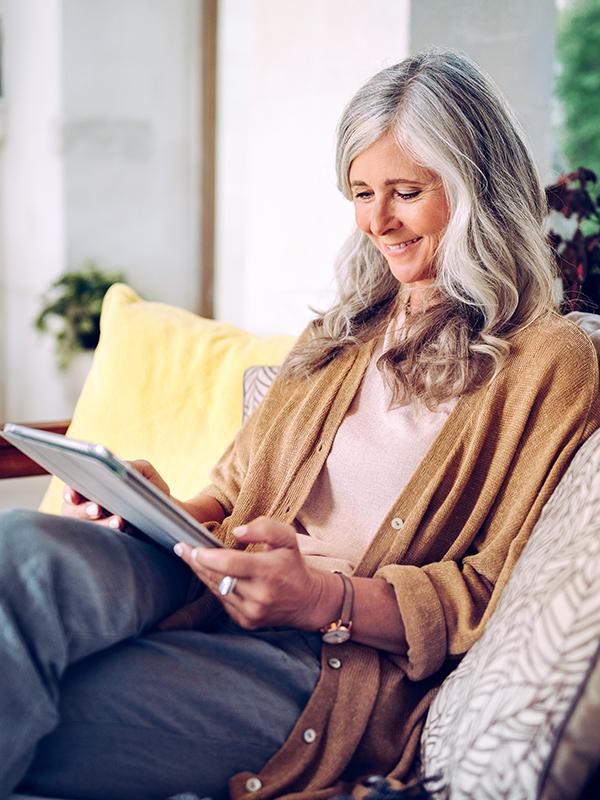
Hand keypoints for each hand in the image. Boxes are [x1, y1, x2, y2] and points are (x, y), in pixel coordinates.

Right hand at [61, 459, 170, 529]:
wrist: (168, 511)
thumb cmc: (152, 487)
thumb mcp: (145, 471)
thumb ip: (133, 466)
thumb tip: (122, 468)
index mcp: (93, 485)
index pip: (72, 489)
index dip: (69, 492)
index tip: (74, 495)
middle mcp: (90, 504)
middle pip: (72, 510)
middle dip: (83, 511)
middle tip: (97, 509)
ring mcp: (98, 523)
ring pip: (85, 527)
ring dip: (100, 524)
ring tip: (118, 521)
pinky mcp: (109, 538)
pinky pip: (101, 540)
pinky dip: (111, 535)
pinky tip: (125, 529)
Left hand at [173, 517, 341, 631]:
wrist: (306, 600)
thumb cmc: (293, 564)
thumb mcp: (287, 538)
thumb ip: (265, 528)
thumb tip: (237, 532)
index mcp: (269, 572)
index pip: (230, 564)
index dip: (207, 556)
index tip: (191, 547)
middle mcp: (259, 595)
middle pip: (218, 578)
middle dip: (196, 562)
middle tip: (181, 548)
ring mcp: (252, 612)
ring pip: (217, 590)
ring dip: (202, 574)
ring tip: (191, 558)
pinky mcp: (246, 622)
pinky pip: (223, 601)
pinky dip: (215, 587)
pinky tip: (210, 575)